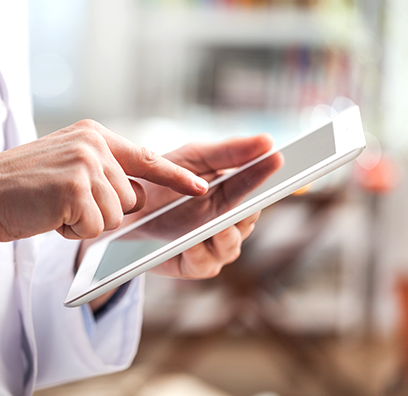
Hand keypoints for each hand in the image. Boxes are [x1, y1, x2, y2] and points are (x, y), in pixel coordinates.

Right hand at [0, 120, 208, 264]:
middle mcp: (93, 143)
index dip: (175, 177)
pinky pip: (95, 227)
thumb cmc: (18, 190)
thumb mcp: (65, 168)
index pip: (146, 157)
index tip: (201, 188)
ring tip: (53, 209)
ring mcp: (86, 163)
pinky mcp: (76, 187)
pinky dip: (72, 232)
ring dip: (85, 224)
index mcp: (92, 134)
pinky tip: (49, 217)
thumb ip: (101, 173)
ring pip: (115, 217)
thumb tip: (136, 197)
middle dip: (102, 213)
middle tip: (63, 204)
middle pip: (130, 199)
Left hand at [148, 134, 274, 278]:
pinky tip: (193, 242)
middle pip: (248, 219)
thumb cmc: (164, 180)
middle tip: (249, 201)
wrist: (128, 209)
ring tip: (219, 226)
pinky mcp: (194, 265)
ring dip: (226, 235)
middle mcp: (230, 222)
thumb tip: (268, 141)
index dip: (270, 174)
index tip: (279, 159)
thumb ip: (229, 152)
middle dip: (248, 210)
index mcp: (235, 194)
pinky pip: (205, 263)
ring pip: (231, 245)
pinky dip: (200, 252)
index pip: (260, 186)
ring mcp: (214, 246)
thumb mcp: (194, 158)